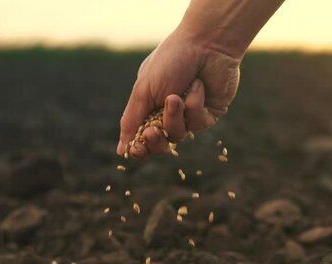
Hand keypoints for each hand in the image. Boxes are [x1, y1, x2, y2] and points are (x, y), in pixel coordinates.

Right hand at [117, 28, 240, 158]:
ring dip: (175, 116)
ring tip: (176, 96)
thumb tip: (122, 151)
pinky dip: (195, 104)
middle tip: (152, 131)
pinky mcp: (210, 113)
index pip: (142, 138)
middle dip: (156, 140)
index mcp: (149, 106)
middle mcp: (169, 113)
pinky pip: (198, 123)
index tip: (137, 148)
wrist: (205, 43)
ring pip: (179, 134)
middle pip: (161, 144)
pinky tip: (197, 86)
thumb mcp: (144, 90)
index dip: (140, 147)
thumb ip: (131, 120)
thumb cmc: (171, 61)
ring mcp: (190, 114)